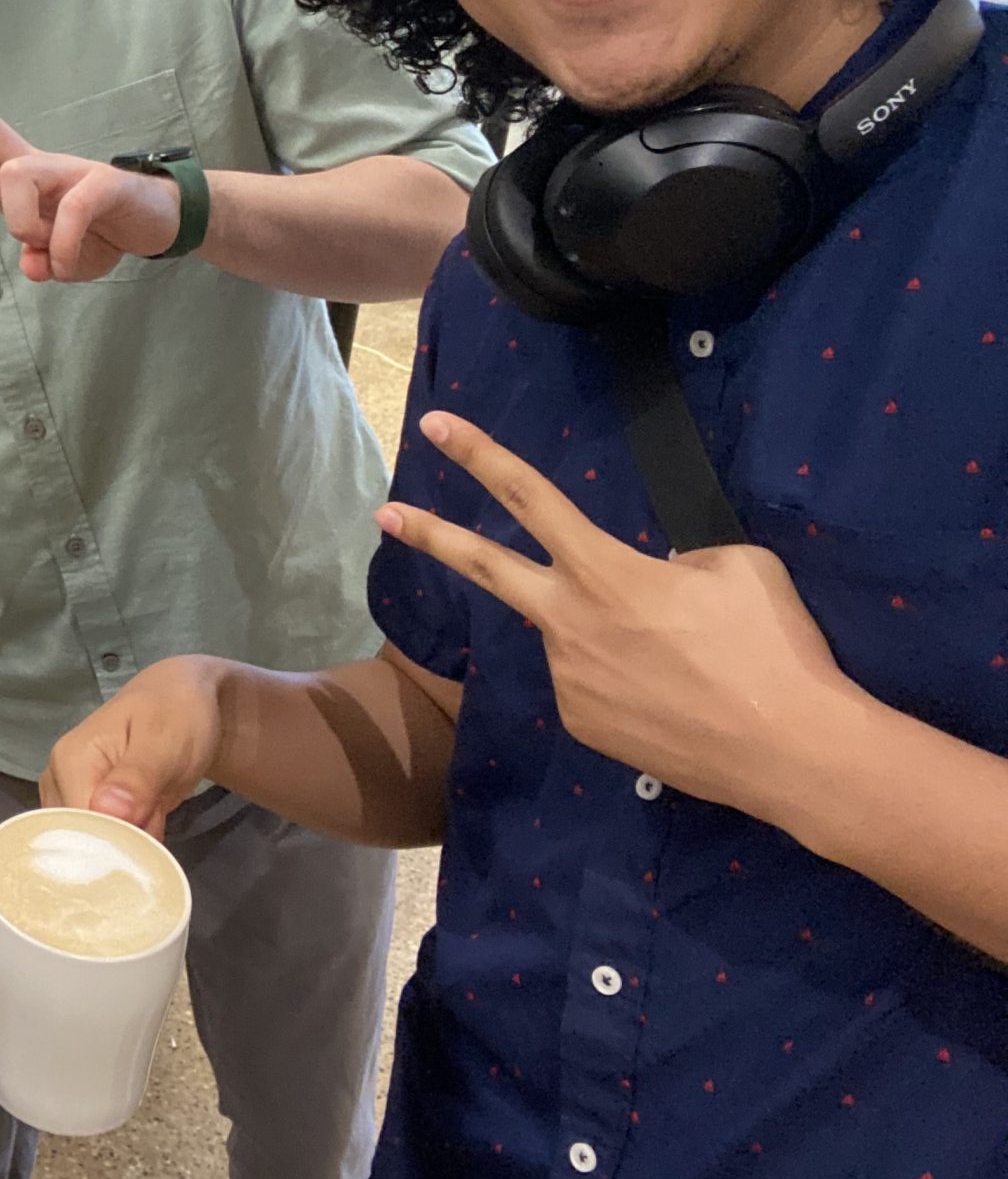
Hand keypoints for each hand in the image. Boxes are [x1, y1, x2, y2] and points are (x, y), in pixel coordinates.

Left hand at [0, 56, 180, 280]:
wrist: (163, 224)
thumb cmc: (101, 234)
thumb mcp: (63, 262)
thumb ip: (40, 261)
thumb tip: (32, 262)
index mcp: (16, 184)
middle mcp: (35, 168)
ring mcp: (67, 169)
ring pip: (15, 178)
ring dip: (26, 225)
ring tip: (54, 255)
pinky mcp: (101, 183)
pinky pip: (67, 213)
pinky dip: (66, 247)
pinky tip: (77, 260)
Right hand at [39, 656, 223, 831]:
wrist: (181, 700)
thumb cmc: (175, 713)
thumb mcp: (164, 740)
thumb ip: (138, 777)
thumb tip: (110, 812)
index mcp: (71, 760)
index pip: (78, 825)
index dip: (112, 845)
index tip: (146, 851)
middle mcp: (59, 779)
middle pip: (78, 839)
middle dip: (120, 849)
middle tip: (158, 832)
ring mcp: (69, 793)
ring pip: (89, 845)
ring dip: (126, 848)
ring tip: (155, 822)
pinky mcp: (84, 804)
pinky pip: (100, 840)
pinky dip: (127, 843)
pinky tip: (148, 826)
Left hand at [377, 411, 860, 819]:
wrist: (792, 752)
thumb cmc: (772, 649)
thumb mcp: (736, 568)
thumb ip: (679, 560)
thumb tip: (656, 576)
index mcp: (605, 570)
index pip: (531, 496)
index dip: (481, 455)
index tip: (437, 425)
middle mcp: (569, 622)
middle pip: (487, 567)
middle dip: (432, 535)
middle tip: (386, 515)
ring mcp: (569, 679)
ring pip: (577, 638)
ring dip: (614, 640)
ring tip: (689, 668)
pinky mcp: (583, 725)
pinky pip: (594, 687)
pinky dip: (626, 685)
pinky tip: (675, 702)